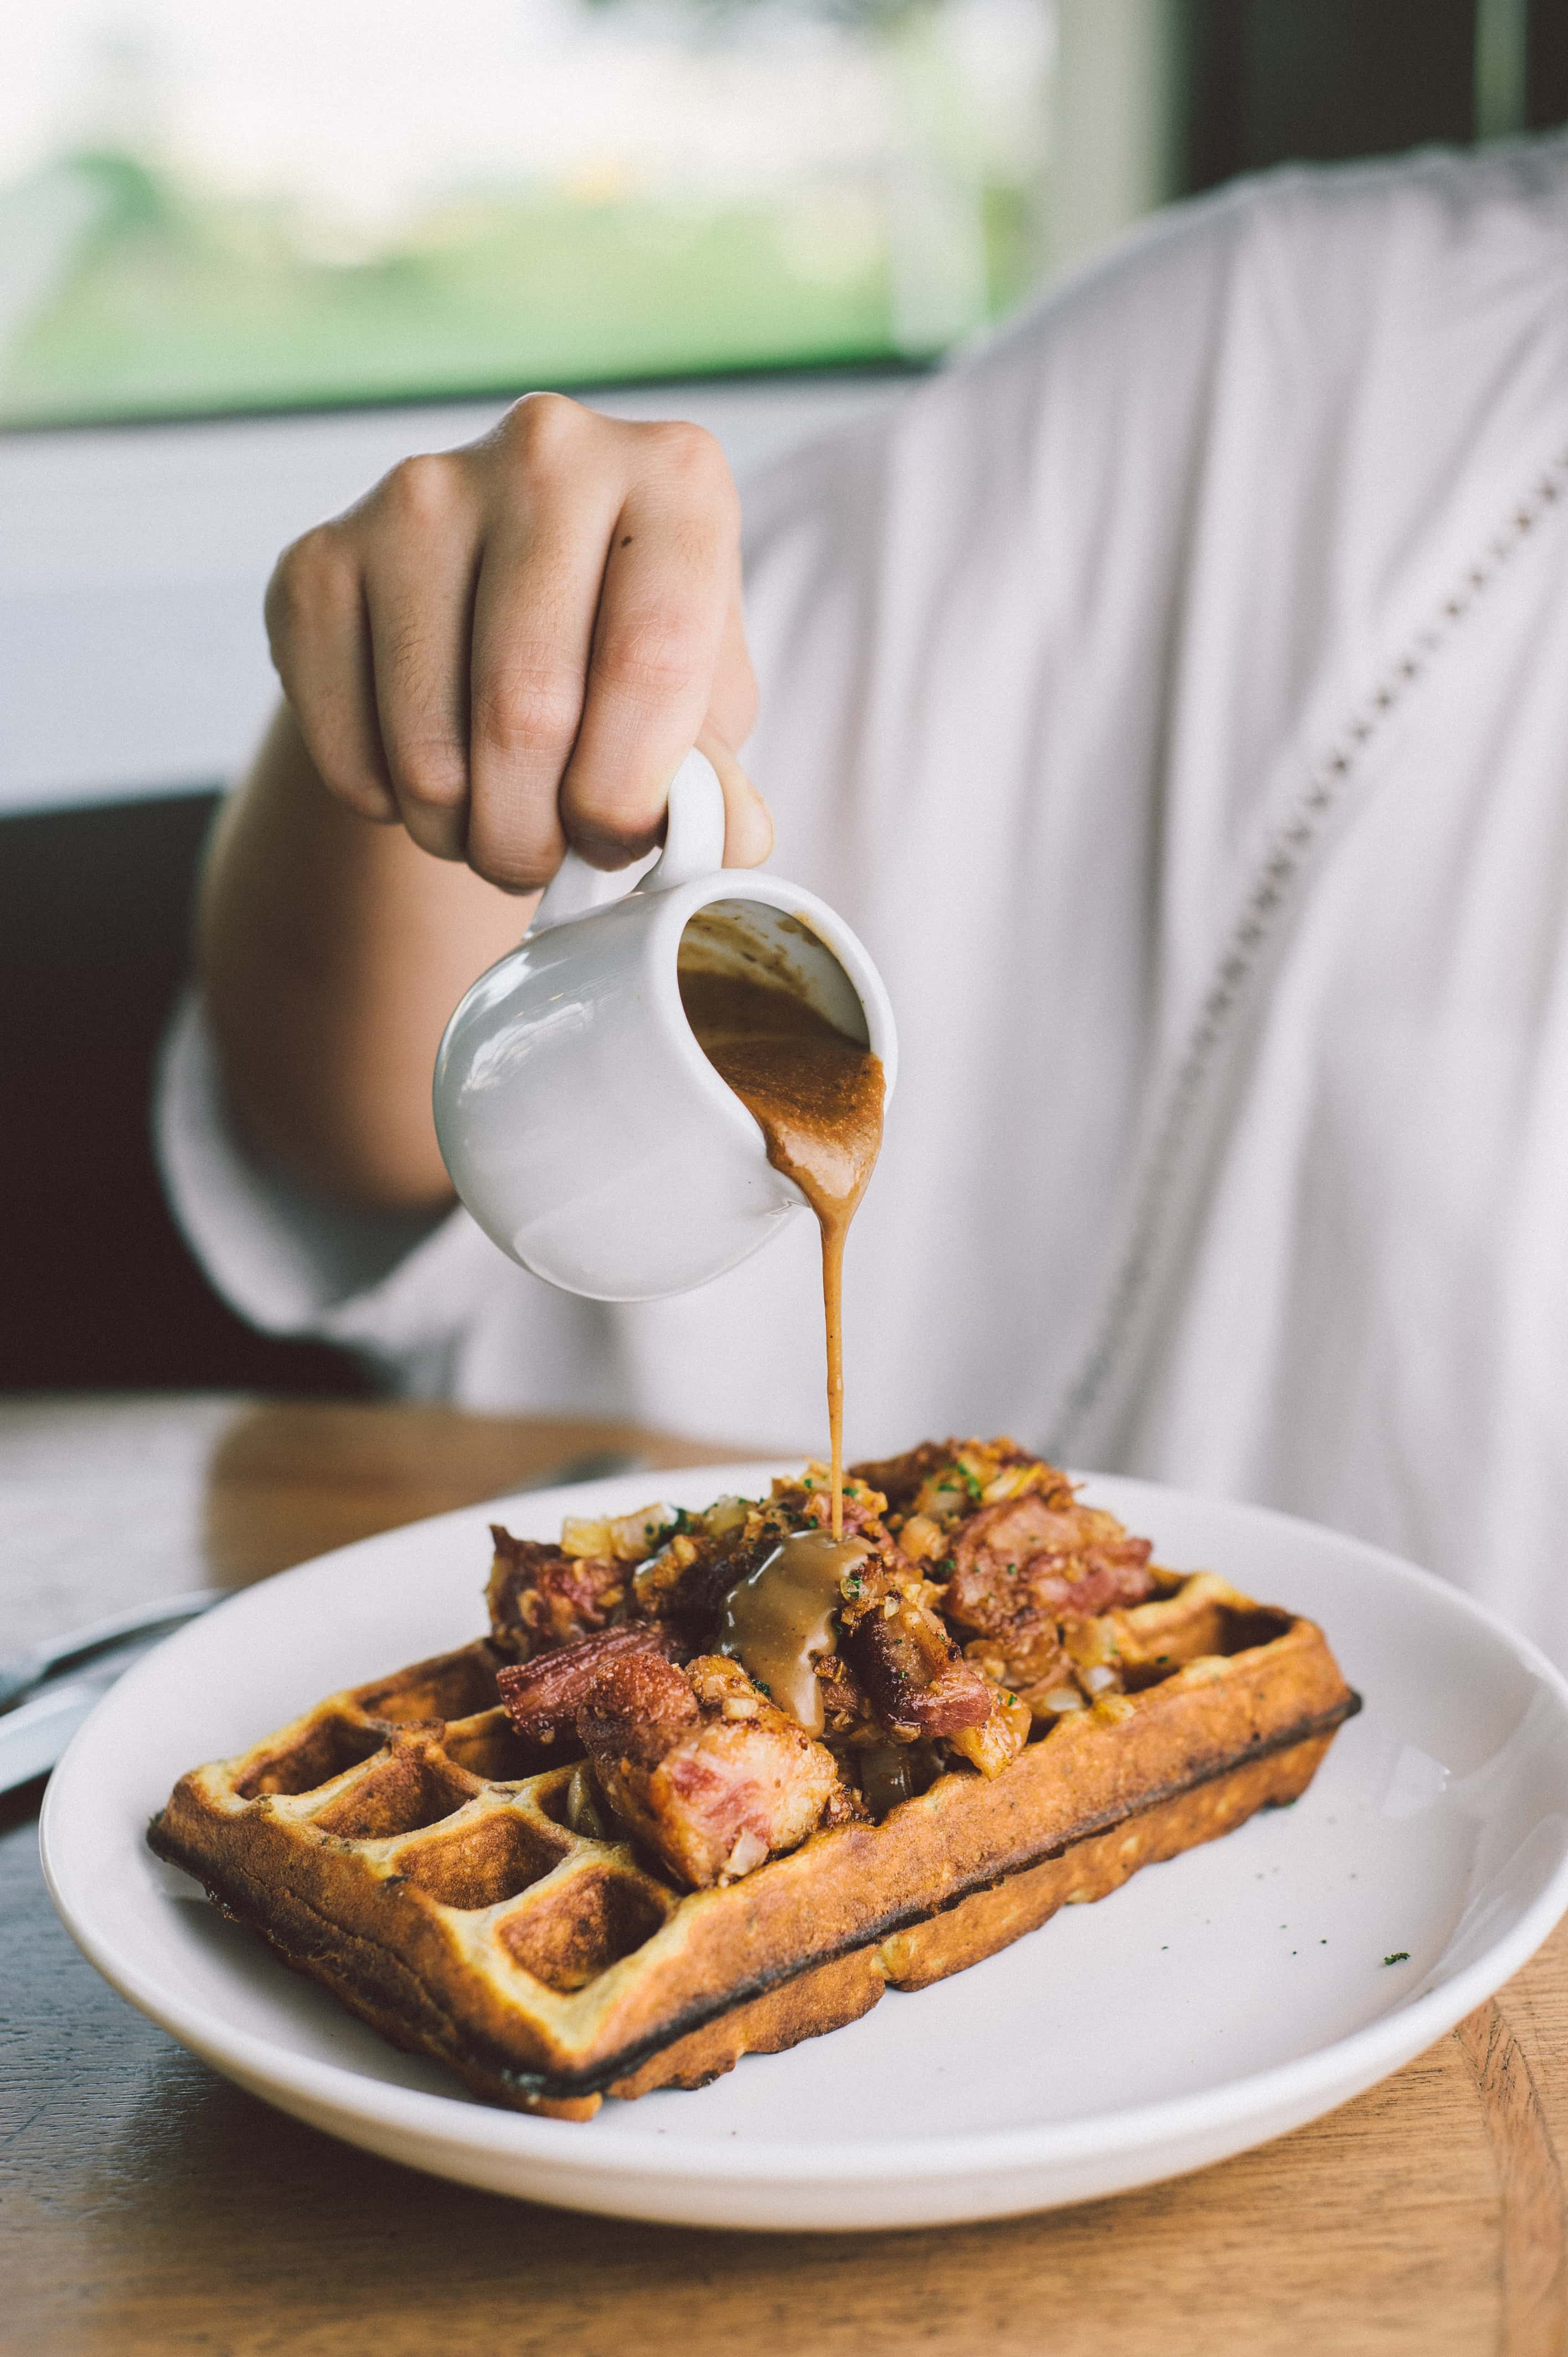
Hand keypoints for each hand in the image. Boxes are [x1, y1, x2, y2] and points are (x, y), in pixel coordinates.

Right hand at [263, 394, 771, 891]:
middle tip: (544, 863)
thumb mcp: (702, 705)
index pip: (651, 658)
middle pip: (526, 709)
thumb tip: (729, 842)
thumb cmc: (625, 656)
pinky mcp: (318, 559)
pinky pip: (344, 747)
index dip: (630, 794)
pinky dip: (385, 808)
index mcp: (673, 476)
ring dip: (461, 835)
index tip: (614, 844)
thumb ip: (718, 778)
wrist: (497, 601)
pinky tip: (422, 779)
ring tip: (491, 827)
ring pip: (428, 749)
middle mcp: (546, 452)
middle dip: (535, 836)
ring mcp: (419, 494)